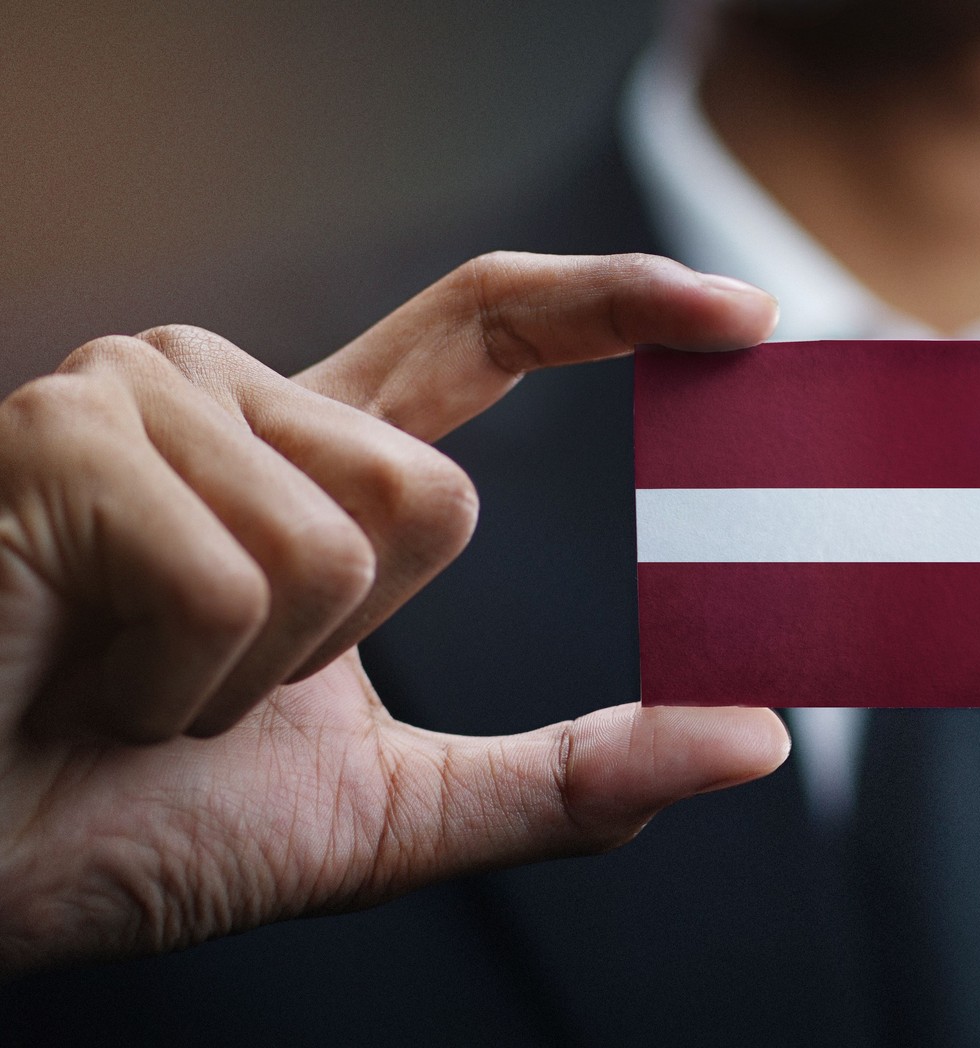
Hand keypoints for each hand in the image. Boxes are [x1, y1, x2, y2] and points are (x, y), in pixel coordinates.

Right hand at [0, 252, 787, 976]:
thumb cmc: (128, 822)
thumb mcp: (392, 810)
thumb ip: (572, 775)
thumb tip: (755, 738)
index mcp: (308, 456)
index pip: (487, 328)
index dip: (617, 303)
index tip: (744, 315)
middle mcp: (227, 394)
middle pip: (439, 494)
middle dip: (345, 647)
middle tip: (203, 688)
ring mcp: (138, 397)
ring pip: (349, 538)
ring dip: (253, 676)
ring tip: (129, 682)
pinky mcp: (63, 436)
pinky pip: (238, 577)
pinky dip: (180, 685)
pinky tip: (80, 678)